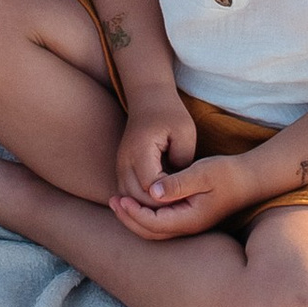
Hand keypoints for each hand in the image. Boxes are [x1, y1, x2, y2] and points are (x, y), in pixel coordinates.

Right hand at [111, 97, 199, 211]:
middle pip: (136, 198)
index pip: (151, 188)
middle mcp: (125, 161)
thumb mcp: (185, 132)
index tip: (187, 199)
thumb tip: (178, 186)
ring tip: (172, 206)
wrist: (149, 98)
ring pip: (128, 199)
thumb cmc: (171, 114)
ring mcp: (120, 165)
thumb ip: (183, 160)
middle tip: (182, 208)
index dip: (169, 198)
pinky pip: (127, 193)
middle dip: (159, 208)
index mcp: (141, 151)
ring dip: (148, 207)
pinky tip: (161, 200)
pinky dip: (141, 201)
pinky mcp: (122, 169)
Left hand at [112, 147, 253, 237]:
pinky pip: (161, 222)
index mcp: (190, 219)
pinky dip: (144, 214)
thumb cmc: (227, 173)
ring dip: (134, 218)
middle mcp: (188, 227)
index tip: (119, 198)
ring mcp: (188, 224)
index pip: (153, 223)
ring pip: (154, 230)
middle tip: (112, 201)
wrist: (249, 179)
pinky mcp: (188, 217)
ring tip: (119, 201)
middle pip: (150, 232)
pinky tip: (137, 200)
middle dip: (129, 219)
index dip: (133, 213)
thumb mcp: (202, 173)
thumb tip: (152, 191)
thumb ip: (177, 183)